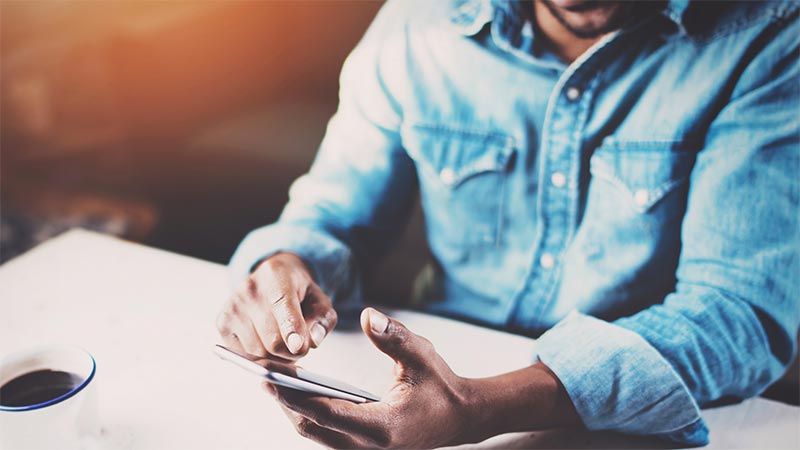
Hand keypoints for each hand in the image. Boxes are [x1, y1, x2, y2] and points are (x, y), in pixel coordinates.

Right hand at [216, 252, 336, 359]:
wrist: (271, 279)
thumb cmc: (298, 292)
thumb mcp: (320, 301)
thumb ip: (323, 320)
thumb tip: (313, 340)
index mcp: (277, 276)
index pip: (283, 306)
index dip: (291, 329)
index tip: (299, 347)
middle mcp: (250, 289)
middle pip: (273, 340)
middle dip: (292, 352)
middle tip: (299, 345)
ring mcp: (233, 306)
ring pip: (259, 353)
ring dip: (276, 357)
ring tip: (282, 340)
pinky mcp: (222, 322)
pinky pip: (245, 356)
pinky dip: (260, 357)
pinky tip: (265, 341)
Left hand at [267, 308, 474, 448]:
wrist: (461, 417)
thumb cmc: (441, 386)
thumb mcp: (422, 354)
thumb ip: (394, 336)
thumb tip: (369, 315)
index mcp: (382, 426)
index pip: (326, 413)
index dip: (294, 396)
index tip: (269, 378)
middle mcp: (369, 446)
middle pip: (311, 428)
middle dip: (285, 402)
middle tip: (261, 374)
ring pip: (315, 434)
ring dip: (293, 408)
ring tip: (273, 379)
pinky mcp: (362, 447)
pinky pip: (325, 433)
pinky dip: (308, 413)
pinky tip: (298, 390)